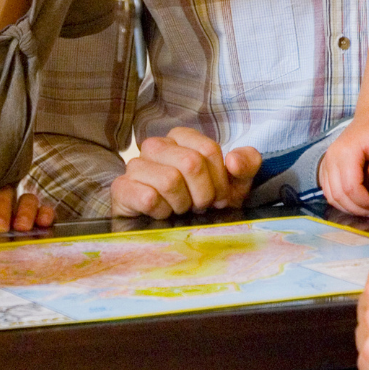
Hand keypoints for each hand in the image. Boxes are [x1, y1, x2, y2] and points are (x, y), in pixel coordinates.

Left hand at [0, 186, 54, 235]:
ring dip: (25, 211)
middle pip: (3, 195)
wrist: (2, 271)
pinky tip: (43, 223)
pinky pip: (46, 210)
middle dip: (1, 210)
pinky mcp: (42, 219)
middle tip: (0, 227)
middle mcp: (2, 205)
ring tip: (22, 227)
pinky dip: (46, 214)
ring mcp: (24, 210)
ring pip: (26, 199)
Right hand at [110, 127, 262, 218]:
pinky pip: (147, 197)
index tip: (219, 197)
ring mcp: (136, 166)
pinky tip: (161, 214)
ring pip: (170, 180)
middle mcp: (156, 146)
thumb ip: (246, 164)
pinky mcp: (122, 189)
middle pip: (191, 163)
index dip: (219, 180)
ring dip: (182, 204)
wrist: (172, 233)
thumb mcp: (234, 185)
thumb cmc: (203, 204)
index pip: (208, 150)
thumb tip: (233, 161)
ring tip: (180, 209)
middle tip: (199, 206)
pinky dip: (162, 212)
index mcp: (181, 137)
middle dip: (203, 193)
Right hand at [318, 113, 368, 216]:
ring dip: (348, 208)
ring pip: (331, 196)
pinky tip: (355, 204)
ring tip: (367, 210)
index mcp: (346, 152)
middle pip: (338, 194)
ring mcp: (326, 162)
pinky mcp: (326, 167)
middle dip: (357, 208)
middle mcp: (331, 157)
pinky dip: (340, 201)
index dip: (363, 201)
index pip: (350, 186)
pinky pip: (327, 191)